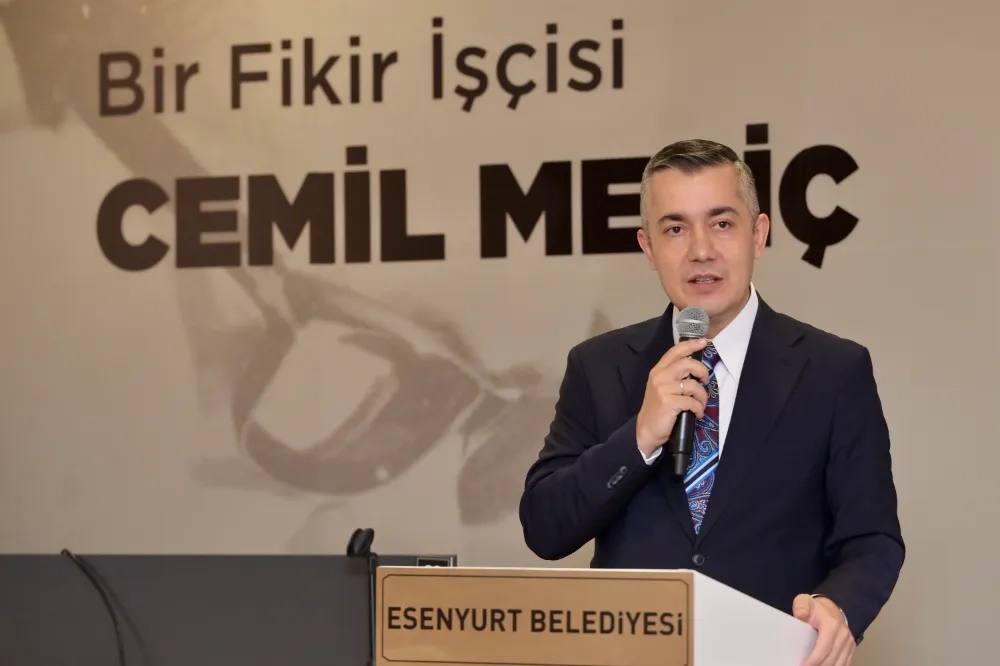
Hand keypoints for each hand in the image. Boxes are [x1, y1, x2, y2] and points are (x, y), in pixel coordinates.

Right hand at [635, 338, 709, 456]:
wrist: (646, 429)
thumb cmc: (657, 408)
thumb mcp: (661, 387)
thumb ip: (673, 375)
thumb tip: (694, 369)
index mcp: (658, 370)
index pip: (675, 351)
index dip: (691, 345)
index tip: (704, 342)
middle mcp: (660, 376)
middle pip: (688, 364)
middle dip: (702, 372)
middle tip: (706, 381)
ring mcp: (664, 389)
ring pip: (693, 385)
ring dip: (702, 396)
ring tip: (701, 405)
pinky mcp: (669, 402)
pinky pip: (692, 402)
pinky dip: (698, 408)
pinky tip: (697, 414)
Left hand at [793, 594, 854, 665]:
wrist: (831, 609)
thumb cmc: (816, 609)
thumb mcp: (804, 602)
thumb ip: (801, 607)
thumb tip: (800, 614)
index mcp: (832, 625)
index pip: (824, 647)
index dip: (814, 660)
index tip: (803, 665)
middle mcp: (843, 635)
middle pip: (831, 658)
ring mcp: (849, 643)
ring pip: (839, 664)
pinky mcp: (851, 649)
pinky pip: (844, 663)